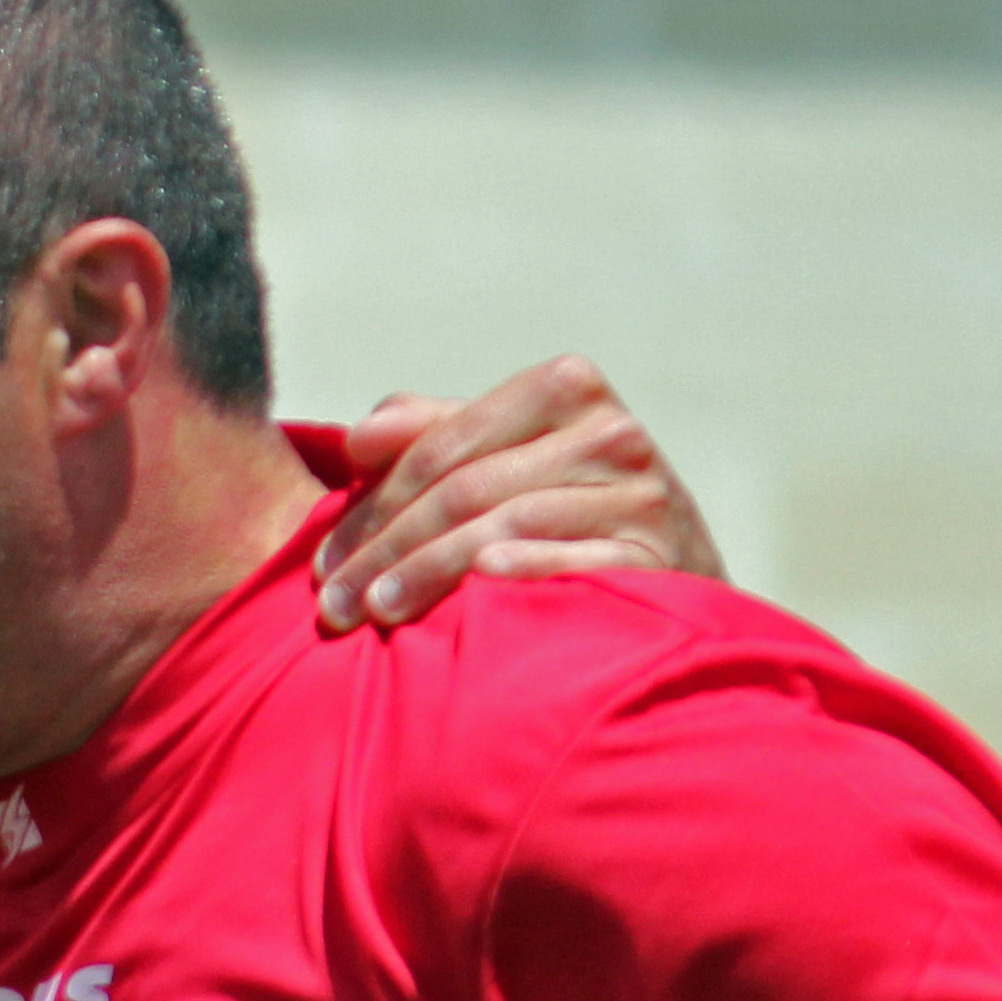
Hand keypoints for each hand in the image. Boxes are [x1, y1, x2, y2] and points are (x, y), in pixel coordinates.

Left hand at [316, 357, 722, 633]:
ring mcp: (643, 493)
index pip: (443, 445)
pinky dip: (526, 569)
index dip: (374, 503)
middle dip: (387, 548)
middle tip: (334, 603)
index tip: (324, 559)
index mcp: (566, 388)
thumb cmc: (566, 503)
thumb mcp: (503, 454)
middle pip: (467, 490)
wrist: (677, 566)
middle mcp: (611, 432)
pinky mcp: (663, 553)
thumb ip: (431, 432)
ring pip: (506, 526)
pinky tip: (480, 587)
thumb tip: (361, 436)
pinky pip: (579, 561)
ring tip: (374, 612)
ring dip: (430, 573)